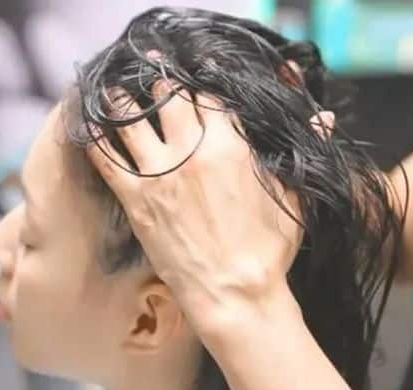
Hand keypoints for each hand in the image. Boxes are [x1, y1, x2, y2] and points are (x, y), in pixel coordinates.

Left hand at [88, 82, 333, 333]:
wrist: (236, 295)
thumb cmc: (269, 250)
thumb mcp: (293, 196)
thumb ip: (302, 149)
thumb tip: (324, 115)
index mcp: (230, 144)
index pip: (207, 93)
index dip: (196, 79)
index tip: (188, 75)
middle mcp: (191, 150)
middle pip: (166, 94)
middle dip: (158, 79)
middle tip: (148, 71)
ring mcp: (159, 173)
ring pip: (129, 117)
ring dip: (120, 99)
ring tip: (112, 91)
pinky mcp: (136, 199)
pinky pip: (105, 158)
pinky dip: (94, 138)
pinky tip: (88, 127)